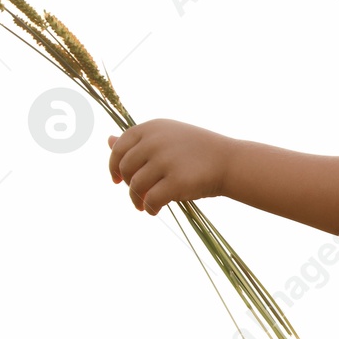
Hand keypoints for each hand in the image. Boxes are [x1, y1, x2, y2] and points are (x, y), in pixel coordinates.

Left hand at [108, 119, 235, 215]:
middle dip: (128, 184)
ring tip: (143, 206)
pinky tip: (154, 211)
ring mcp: (165, 161)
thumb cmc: (198, 151)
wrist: (231, 162)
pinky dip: (150, 208)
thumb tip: (108, 140)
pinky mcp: (176, 182)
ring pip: (136, 185)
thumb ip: (138, 141)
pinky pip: (151, 199)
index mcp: (152, 128)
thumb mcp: (167, 138)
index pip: (119, 147)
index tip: (118, 179)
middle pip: (126, 168)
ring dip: (136, 199)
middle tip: (137, 196)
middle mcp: (155, 141)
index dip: (114, 165)